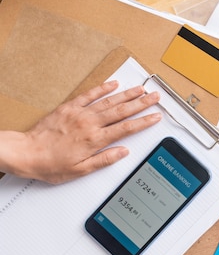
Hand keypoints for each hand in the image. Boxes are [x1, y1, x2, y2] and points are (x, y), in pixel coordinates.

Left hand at [6, 80, 161, 183]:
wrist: (26, 153)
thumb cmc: (51, 164)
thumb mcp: (81, 170)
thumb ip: (105, 159)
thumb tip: (123, 152)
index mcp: (95, 140)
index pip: (127, 128)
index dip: (144, 122)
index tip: (155, 117)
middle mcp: (90, 124)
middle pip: (122, 111)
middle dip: (141, 103)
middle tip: (155, 97)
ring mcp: (80, 113)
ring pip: (109, 101)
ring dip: (127, 94)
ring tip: (141, 89)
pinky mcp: (69, 107)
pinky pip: (89, 95)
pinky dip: (102, 89)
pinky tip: (113, 84)